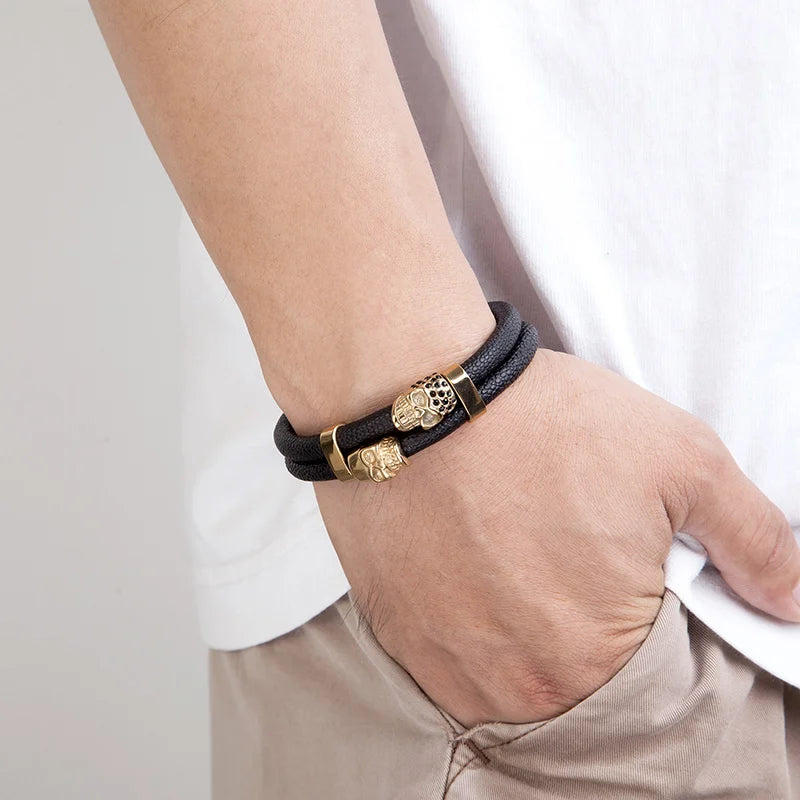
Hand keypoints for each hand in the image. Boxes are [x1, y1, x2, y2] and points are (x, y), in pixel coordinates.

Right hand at [314, 348, 799, 726]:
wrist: (415, 395)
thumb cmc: (540, 424)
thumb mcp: (681, 459)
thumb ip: (755, 541)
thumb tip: (788, 600)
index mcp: (598, 656)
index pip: (646, 671)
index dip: (638, 609)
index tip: (613, 565)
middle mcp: (520, 682)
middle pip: (575, 673)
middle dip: (579, 618)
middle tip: (555, 547)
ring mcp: (452, 664)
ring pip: (513, 670)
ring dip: (519, 624)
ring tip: (509, 550)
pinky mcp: (400, 637)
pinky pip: (454, 657)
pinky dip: (471, 620)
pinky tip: (471, 564)